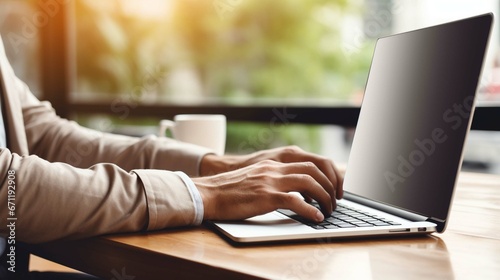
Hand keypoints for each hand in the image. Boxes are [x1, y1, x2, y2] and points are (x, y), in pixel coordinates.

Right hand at [193, 159, 335, 221]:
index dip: (326, 175)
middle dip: (330, 186)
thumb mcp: (255, 178)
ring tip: (329, 211)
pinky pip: (295, 201)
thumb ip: (273, 179)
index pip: (309, 162)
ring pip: (309, 183)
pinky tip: (316, 217)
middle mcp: (274, 168)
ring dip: (324, 198)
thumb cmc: (229, 191)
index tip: (333, 188)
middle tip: (335, 201)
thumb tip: (293, 192)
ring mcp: (270, 181)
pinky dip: (310, 210)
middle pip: (314, 170)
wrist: (208, 193)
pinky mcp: (265, 196)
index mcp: (273, 164)